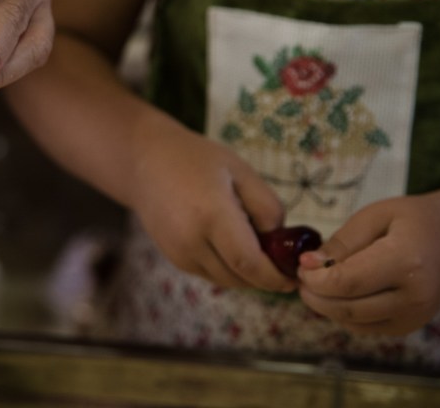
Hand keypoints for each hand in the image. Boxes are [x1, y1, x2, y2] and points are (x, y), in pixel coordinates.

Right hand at [129, 124, 293, 291]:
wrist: (144, 162)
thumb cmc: (196, 160)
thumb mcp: (240, 172)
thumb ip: (267, 207)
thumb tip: (279, 243)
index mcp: (212, 215)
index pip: (249, 263)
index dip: (275, 277)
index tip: (294, 278)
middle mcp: (192, 241)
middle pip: (240, 277)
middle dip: (265, 277)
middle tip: (281, 260)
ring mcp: (179, 254)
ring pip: (226, 280)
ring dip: (246, 274)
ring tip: (254, 245)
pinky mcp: (174, 259)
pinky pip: (210, 274)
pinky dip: (228, 268)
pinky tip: (230, 243)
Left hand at [297, 193, 439, 334]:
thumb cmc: (414, 221)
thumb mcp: (376, 215)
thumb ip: (342, 242)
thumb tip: (308, 264)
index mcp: (407, 261)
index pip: (349, 281)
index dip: (317, 278)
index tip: (302, 265)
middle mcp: (414, 295)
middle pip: (348, 307)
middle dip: (315, 295)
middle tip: (302, 276)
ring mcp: (414, 316)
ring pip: (354, 321)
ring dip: (325, 306)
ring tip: (315, 283)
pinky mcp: (408, 327)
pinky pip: (364, 327)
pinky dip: (343, 313)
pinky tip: (337, 294)